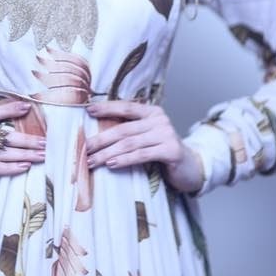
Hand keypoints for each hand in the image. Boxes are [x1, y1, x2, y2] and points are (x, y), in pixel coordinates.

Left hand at [86, 100, 203, 193]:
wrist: (191, 167)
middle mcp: (159, 119)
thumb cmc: (163, 151)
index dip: (106, 108)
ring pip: (129, 143)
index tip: (87, 110)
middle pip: (123, 129)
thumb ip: (130, 131)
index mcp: (151, 112)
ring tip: (92, 161)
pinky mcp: (171, 150)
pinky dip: (124, 160)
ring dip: (107, 153)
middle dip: (100, 139)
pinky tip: (111, 164)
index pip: (125, 107)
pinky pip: (142, 155)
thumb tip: (97, 134)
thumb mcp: (146, 137)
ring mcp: (166, 134)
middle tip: (84, 148)